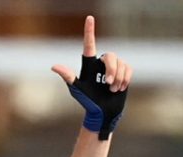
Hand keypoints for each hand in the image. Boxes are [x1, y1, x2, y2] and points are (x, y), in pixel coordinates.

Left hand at [51, 16, 130, 139]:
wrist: (103, 113)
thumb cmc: (88, 102)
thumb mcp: (77, 89)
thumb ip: (68, 76)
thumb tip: (54, 66)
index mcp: (89, 65)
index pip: (89, 44)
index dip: (89, 31)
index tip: (89, 18)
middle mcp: (101, 63)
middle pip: (110, 56)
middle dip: (112, 70)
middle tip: (109, 84)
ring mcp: (113, 67)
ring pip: (121, 63)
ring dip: (118, 78)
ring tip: (112, 90)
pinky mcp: (124, 72)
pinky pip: (128, 69)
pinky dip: (125, 79)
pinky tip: (119, 88)